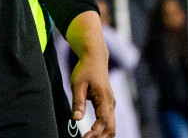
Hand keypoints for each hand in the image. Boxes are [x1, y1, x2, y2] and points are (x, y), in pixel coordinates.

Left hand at [65, 10, 117, 136]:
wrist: (95, 58)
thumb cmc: (85, 69)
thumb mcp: (77, 84)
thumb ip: (78, 102)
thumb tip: (76, 119)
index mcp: (104, 97)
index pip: (104, 120)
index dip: (96, 131)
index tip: (85, 137)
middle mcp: (111, 103)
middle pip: (110, 127)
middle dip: (99, 137)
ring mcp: (111, 105)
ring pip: (111, 126)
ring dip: (102, 136)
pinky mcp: (108, 105)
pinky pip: (108, 122)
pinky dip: (103, 130)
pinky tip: (92, 135)